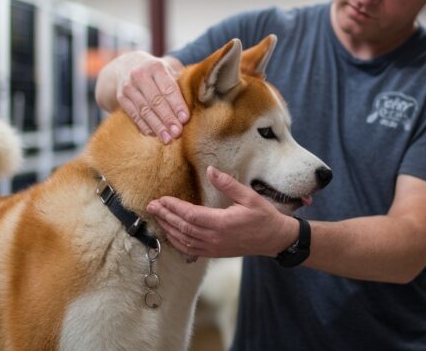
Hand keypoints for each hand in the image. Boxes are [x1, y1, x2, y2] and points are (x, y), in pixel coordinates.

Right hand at [116, 56, 188, 142]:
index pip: (168, 88)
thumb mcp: (168, 69)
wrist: (126, 65)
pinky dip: (144, 126)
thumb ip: (180, 83)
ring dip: (156, 126)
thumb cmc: (156, 72)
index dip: (177, 105)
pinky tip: (153, 135)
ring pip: (144, 110)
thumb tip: (198, 101)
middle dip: (167, 118)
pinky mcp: (122, 98)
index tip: (185, 119)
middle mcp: (139, 75)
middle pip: (155, 101)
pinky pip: (134, 115)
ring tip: (167, 139)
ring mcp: (128, 87)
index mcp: (156, 67)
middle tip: (177, 133)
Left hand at [147, 166, 298, 257]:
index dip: (174, 207)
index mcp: (222, 223)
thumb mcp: (249, 197)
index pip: (191, 215)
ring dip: (168, 229)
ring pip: (184, 240)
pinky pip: (191, 250)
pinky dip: (177, 242)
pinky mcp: (215, 253)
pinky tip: (170, 234)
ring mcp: (214, 248)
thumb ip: (228, 184)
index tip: (162, 199)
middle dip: (165, 216)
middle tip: (151, 206)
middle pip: (183, 228)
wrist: (274, 239)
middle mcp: (215, 238)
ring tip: (157, 218)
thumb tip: (210, 171)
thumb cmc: (264, 217)